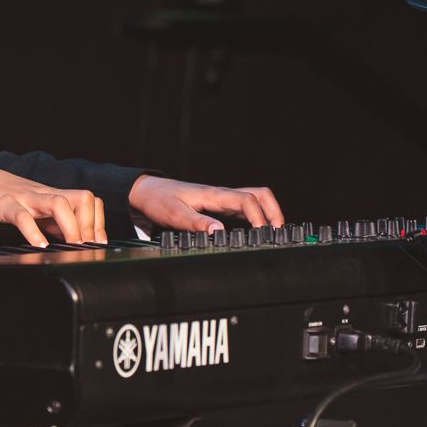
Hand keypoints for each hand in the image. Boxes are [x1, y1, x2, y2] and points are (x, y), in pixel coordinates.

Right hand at [0, 163, 107, 247]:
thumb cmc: (4, 199)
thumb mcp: (35, 212)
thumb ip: (54, 224)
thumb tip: (76, 242)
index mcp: (53, 197)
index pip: (89, 201)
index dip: (98, 223)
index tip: (97, 244)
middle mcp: (45, 195)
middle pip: (83, 198)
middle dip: (90, 225)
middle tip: (85, 247)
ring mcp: (26, 198)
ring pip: (58, 204)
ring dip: (70, 228)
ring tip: (70, 247)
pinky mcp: (5, 205)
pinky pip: (22, 216)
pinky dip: (33, 232)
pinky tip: (39, 246)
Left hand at [128, 175, 284, 233]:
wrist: (147, 192)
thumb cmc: (159, 200)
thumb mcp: (174, 215)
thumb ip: (196, 223)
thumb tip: (218, 232)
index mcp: (214, 195)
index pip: (246, 200)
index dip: (259, 216)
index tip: (263, 233)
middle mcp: (221, 195)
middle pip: (259, 195)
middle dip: (273, 211)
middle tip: (279, 232)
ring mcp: (221, 200)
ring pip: (254, 200)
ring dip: (267, 213)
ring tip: (272, 234)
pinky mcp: (218, 206)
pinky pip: (244, 208)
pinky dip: (255, 218)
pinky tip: (254, 232)